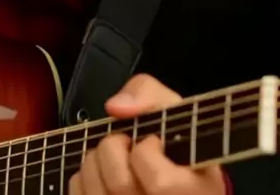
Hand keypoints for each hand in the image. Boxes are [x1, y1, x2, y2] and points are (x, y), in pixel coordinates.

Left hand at [69, 73, 225, 194]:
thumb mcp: (174, 109)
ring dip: (95, 160)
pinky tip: (100, 172)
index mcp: (197, 191)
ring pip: (97, 193)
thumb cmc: (173, 143)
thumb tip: (115, 108)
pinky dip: (83, 176)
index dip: (146, 151)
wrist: (171, 176)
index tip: (151, 140)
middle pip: (121, 184)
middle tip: (125, 142)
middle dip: (113, 147)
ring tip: (114, 156)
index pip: (161, 183)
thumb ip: (149, 94)